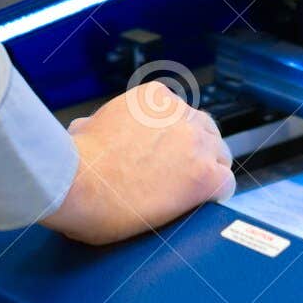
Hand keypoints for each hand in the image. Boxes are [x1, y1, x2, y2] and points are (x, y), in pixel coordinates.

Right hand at [39, 80, 234, 245]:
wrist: (78, 183)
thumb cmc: (76, 162)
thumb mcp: (85, 127)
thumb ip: (97, 123)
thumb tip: (86, 129)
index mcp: (153, 97)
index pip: (180, 113)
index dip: (175, 137)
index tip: (166, 156)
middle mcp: (180, 114)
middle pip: (205, 130)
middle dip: (196, 150)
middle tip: (179, 175)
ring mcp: (195, 144)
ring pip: (220, 154)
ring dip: (208, 171)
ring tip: (189, 193)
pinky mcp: (205, 176)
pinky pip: (226, 183)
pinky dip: (216, 196)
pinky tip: (200, 205)